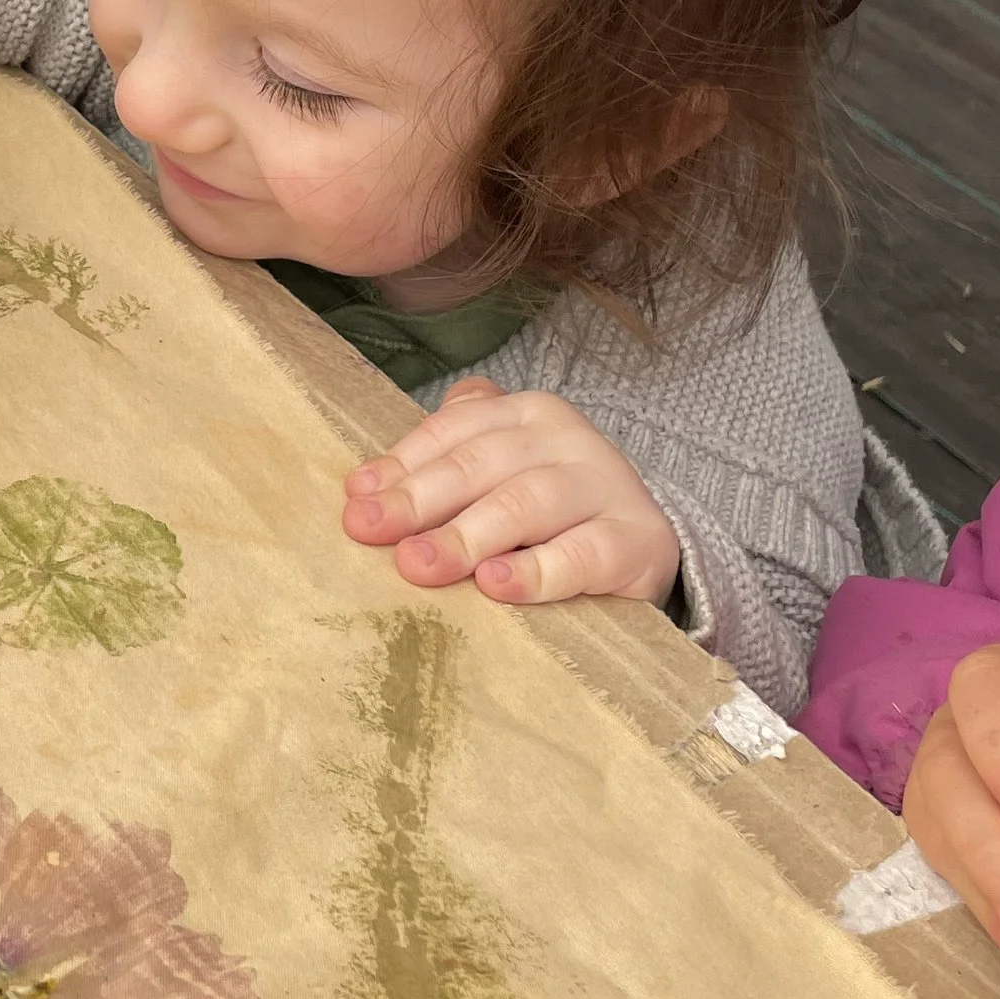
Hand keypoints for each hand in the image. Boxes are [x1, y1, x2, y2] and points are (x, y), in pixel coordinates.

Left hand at [341, 378, 680, 603]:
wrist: (643, 546)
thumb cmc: (550, 514)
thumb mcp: (498, 479)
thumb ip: (441, 469)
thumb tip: (364, 487)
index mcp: (526, 413)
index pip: (455, 432)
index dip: (402, 465)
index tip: (356, 501)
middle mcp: (566, 438)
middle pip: (482, 464)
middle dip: (420, 499)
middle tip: (370, 530)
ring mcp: (606, 485)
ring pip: (528, 503)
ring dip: (468, 534)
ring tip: (420, 563)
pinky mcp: (637, 540)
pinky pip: (584, 554)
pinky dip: (538, 571)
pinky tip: (497, 585)